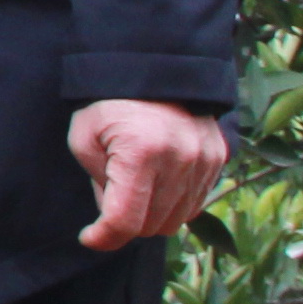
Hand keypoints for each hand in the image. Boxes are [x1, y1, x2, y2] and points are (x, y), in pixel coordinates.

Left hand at [69, 99, 228, 250]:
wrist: (152, 65)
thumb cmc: (109, 102)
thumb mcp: (84, 139)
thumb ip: (98, 184)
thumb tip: (115, 219)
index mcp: (142, 152)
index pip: (125, 221)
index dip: (103, 238)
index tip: (89, 237)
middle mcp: (181, 159)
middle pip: (151, 226)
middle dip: (125, 220)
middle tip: (111, 192)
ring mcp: (205, 160)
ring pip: (175, 221)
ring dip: (150, 214)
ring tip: (134, 182)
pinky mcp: (218, 158)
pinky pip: (194, 204)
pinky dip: (172, 203)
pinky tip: (157, 180)